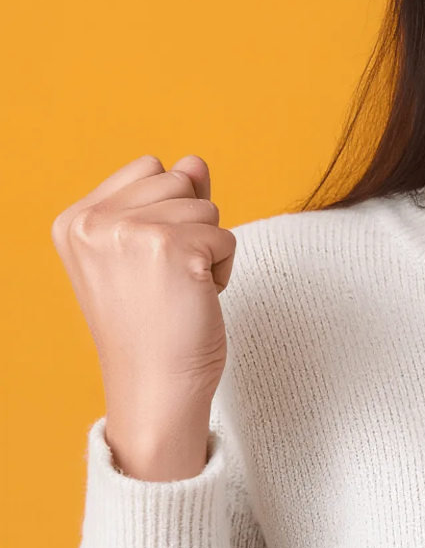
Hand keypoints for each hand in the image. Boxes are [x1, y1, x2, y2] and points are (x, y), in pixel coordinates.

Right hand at [51, 154, 236, 479]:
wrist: (155, 387)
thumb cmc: (152, 325)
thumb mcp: (145, 252)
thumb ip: (167, 199)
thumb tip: (195, 160)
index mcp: (75, 220)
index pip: (149, 166)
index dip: (168, 210)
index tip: (147, 263)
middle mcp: (95, 222)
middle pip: (180, 179)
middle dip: (190, 228)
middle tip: (165, 282)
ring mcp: (132, 233)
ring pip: (207, 207)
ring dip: (207, 251)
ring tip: (178, 293)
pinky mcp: (174, 250)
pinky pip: (226, 238)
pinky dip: (223, 271)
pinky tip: (196, 301)